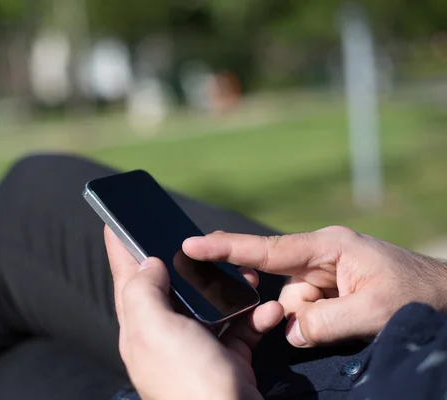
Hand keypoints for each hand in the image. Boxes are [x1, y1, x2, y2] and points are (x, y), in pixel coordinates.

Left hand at [104, 227, 282, 399]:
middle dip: (189, 262)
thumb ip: (143, 292)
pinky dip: (255, 316)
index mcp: (140, 325)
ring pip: (211, 302)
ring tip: (248, 275)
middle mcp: (165, 333)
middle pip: (172, 285)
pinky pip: (240, 326)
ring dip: (232, 287)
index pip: (125, 276)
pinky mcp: (227, 356)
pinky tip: (268, 311)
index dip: (119, 246)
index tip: (116, 220)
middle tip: (203, 241)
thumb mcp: (154, 330)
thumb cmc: (187, 378)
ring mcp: (197, 346)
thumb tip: (148, 264)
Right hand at [183, 226, 446, 347]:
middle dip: (290, 306)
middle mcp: (318, 257)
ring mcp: (323, 274)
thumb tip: (291, 329)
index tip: (191, 243)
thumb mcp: (375, 310)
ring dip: (312, 321)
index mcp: (326, 246)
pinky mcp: (329, 291)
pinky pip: (307, 310)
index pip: (265, 249)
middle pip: (278, 283)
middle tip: (325, 313)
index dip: (225, 248)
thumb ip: (325, 320)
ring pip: (293, 303)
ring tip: (350, 321)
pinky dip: (317, 323)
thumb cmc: (418, 293)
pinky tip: (343, 323)